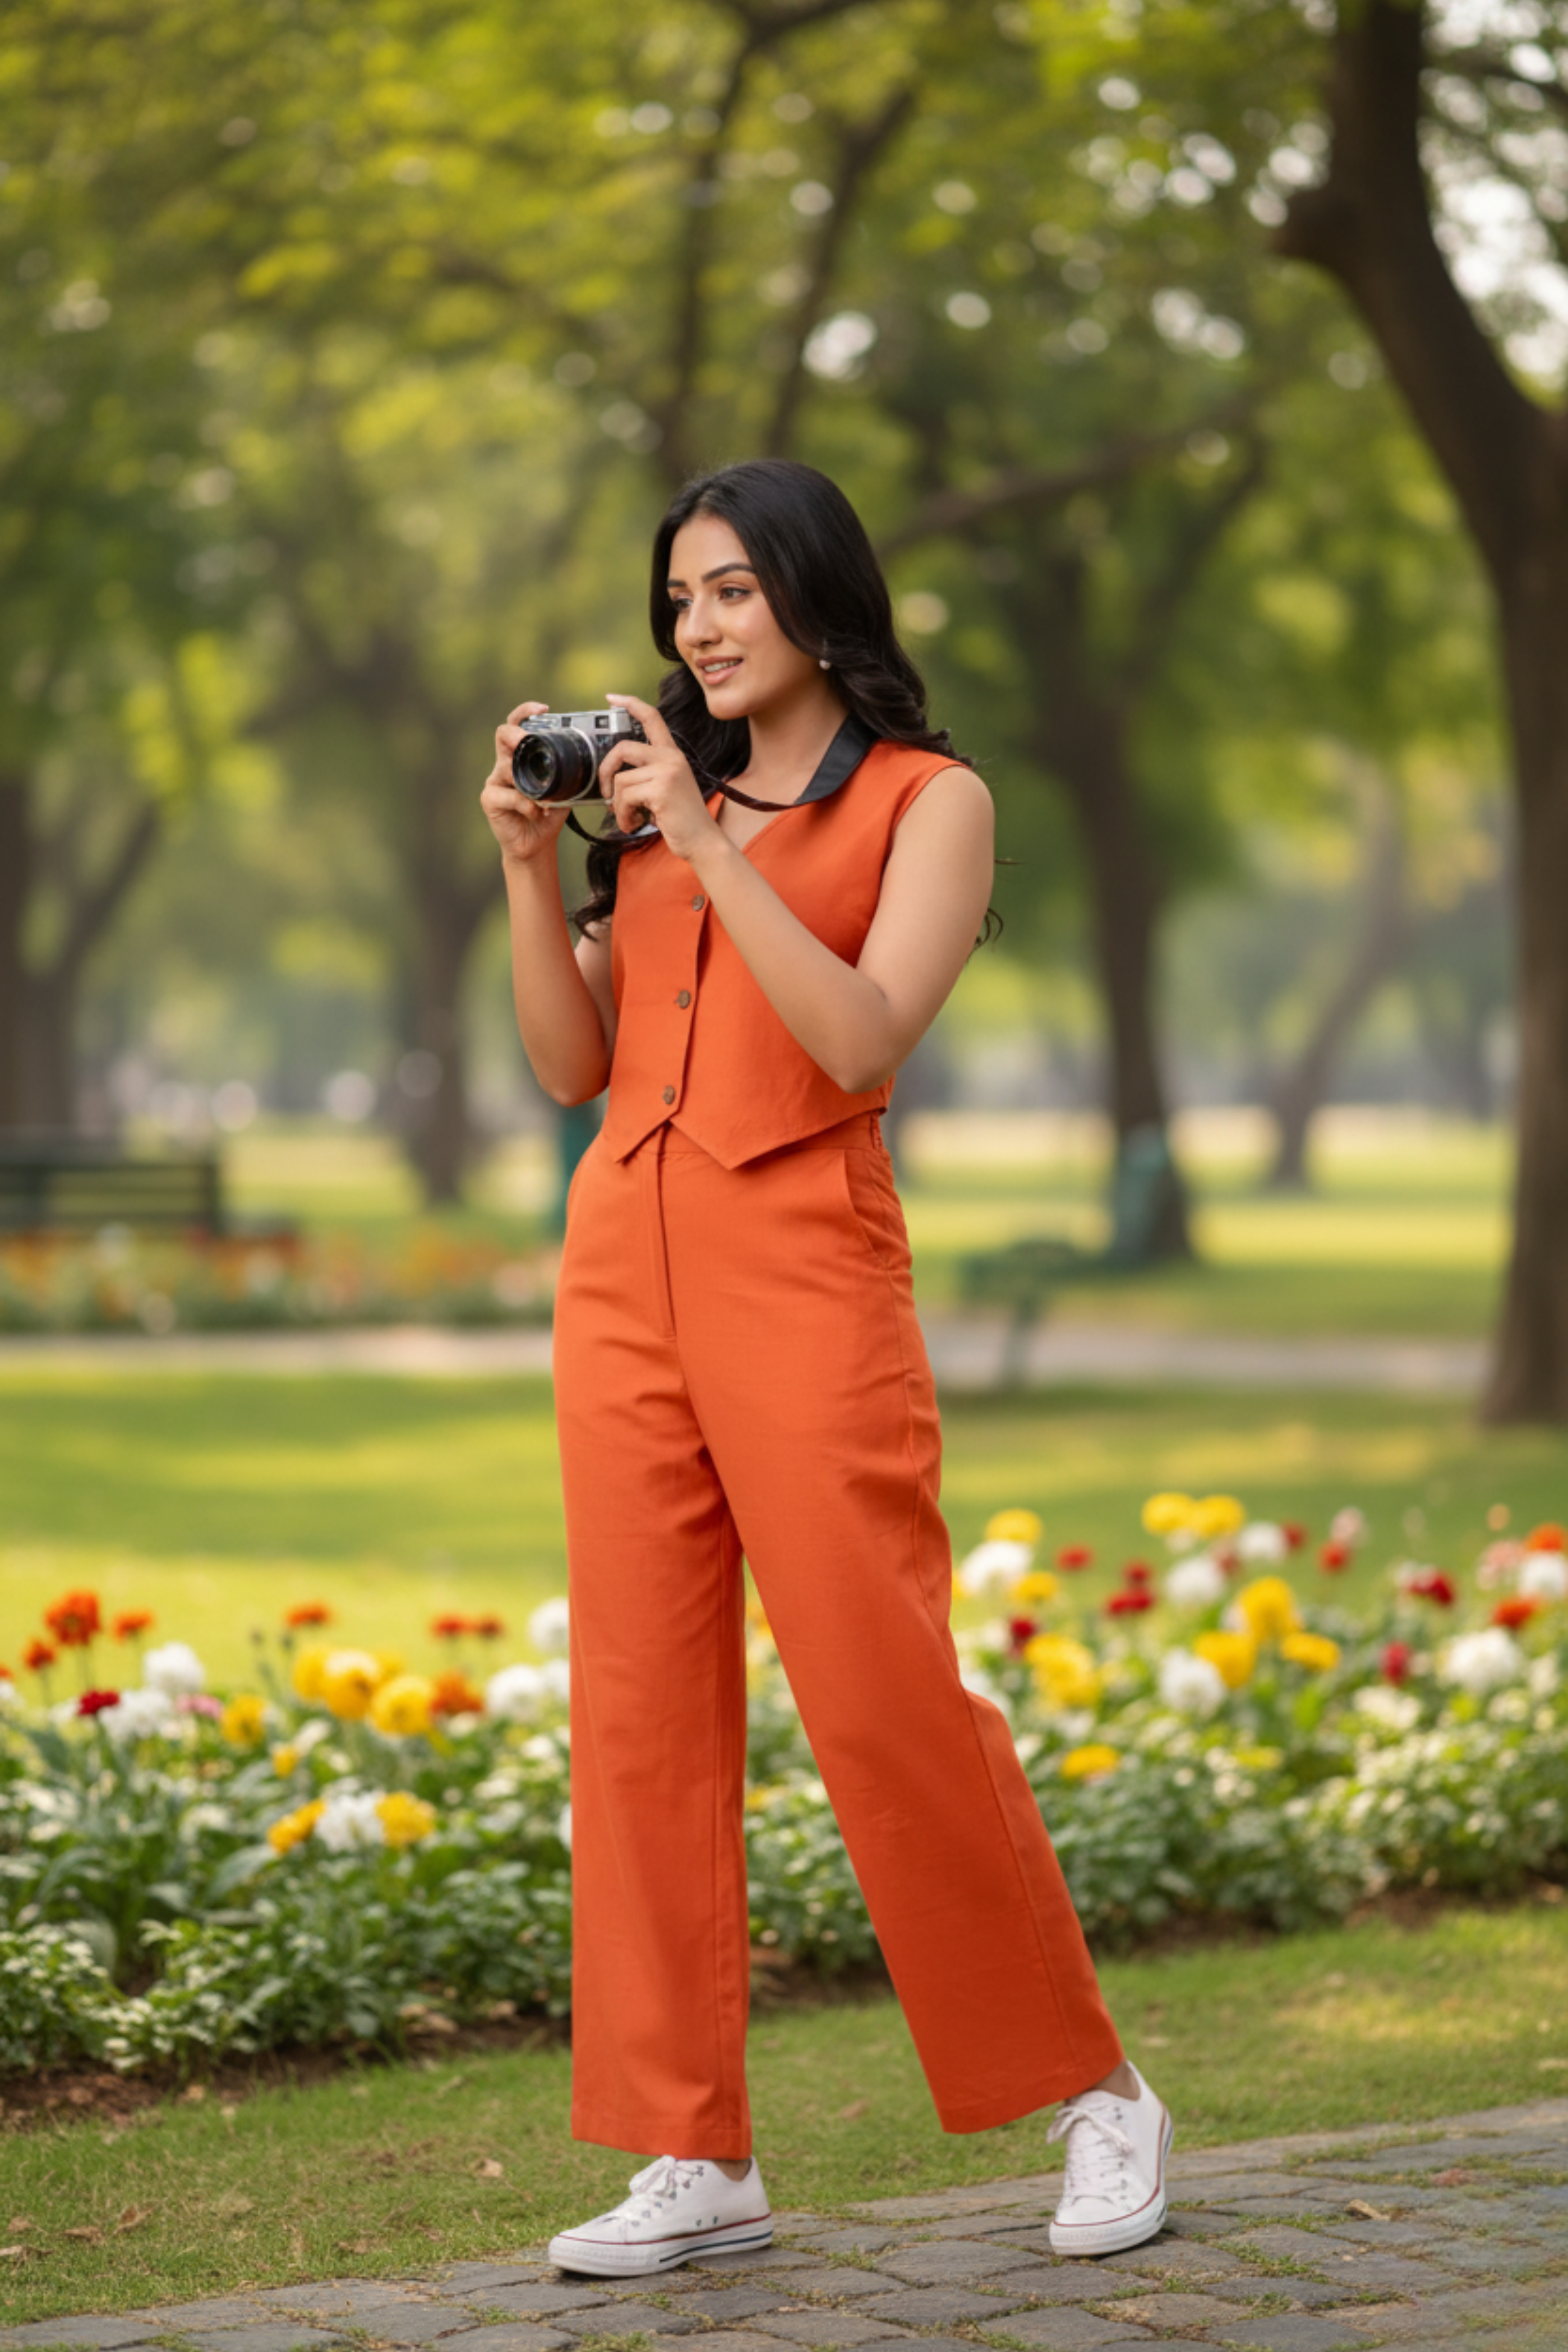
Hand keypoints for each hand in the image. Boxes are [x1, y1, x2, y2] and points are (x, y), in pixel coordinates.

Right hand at [480, 702, 570, 868]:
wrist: (535, 843)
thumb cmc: (548, 814)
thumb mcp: (564, 790)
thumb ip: (570, 773)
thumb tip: (590, 758)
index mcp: (521, 757)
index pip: (516, 725)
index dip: (525, 712)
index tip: (543, 709)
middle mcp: (504, 764)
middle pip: (503, 735)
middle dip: (517, 734)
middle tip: (528, 740)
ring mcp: (495, 781)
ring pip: (507, 767)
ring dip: (529, 782)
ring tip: (544, 799)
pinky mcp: (489, 799)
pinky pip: (509, 795)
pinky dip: (526, 804)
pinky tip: (537, 813)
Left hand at [598, 694, 721, 863]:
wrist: (702, 841)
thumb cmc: (681, 819)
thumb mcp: (666, 788)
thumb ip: (646, 775)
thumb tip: (613, 780)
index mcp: (672, 754)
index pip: (652, 718)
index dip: (630, 704)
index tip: (612, 698)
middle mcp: (671, 758)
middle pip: (622, 748)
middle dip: (605, 772)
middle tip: (607, 794)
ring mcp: (667, 772)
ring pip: (621, 781)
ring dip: (618, 806)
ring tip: (630, 819)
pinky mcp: (661, 790)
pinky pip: (625, 798)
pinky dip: (623, 816)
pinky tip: (634, 824)